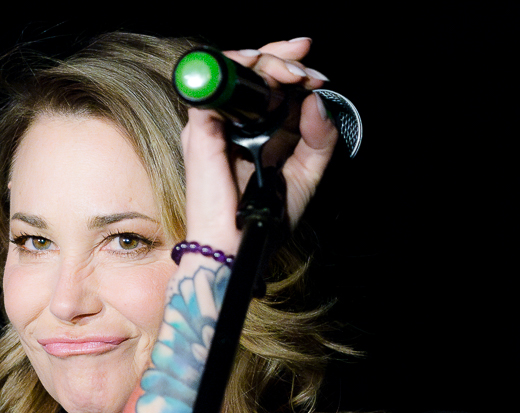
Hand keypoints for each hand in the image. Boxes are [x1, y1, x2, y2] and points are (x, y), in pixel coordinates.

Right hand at [182, 37, 338, 248]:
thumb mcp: (305, 175)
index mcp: (256, 130)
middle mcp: (233, 122)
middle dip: (283, 57)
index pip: (268, 81)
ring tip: (294, 75)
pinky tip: (265, 77)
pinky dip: (239, 71)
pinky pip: (214, 85)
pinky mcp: (200, 129)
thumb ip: (319, 140)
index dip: (291, 66)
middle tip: (308, 73)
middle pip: (251, 68)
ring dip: (267, 60)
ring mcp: (214, 123)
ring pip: (233, 68)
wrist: (236, 248)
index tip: (317, 75)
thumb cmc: (262, 220)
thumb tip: (319, 101)